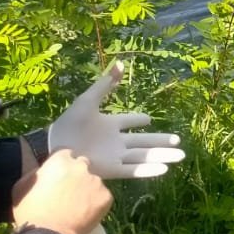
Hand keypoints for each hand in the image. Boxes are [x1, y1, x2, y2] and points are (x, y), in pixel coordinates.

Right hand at [12, 151, 112, 233]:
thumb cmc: (31, 212)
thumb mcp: (22, 187)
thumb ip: (37, 173)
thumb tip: (45, 170)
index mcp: (60, 161)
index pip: (65, 154)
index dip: (62, 165)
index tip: (59, 175)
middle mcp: (81, 167)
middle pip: (82, 165)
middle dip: (76, 175)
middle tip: (68, 191)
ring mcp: (96, 181)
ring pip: (93, 182)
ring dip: (87, 189)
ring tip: (76, 206)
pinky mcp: (107, 196)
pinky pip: (102, 196)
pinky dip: (96, 202)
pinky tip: (84, 213)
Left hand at [49, 61, 183, 178]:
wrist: (53, 148)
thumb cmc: (69, 124)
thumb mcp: (88, 101)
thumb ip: (105, 85)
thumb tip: (120, 63)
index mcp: (109, 125)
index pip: (127, 122)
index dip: (137, 120)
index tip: (148, 119)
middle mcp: (115, 141)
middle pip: (143, 142)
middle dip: (161, 141)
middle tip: (178, 141)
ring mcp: (115, 156)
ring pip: (143, 156)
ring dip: (161, 156)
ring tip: (180, 156)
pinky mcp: (112, 169)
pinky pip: (133, 170)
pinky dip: (148, 170)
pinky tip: (163, 169)